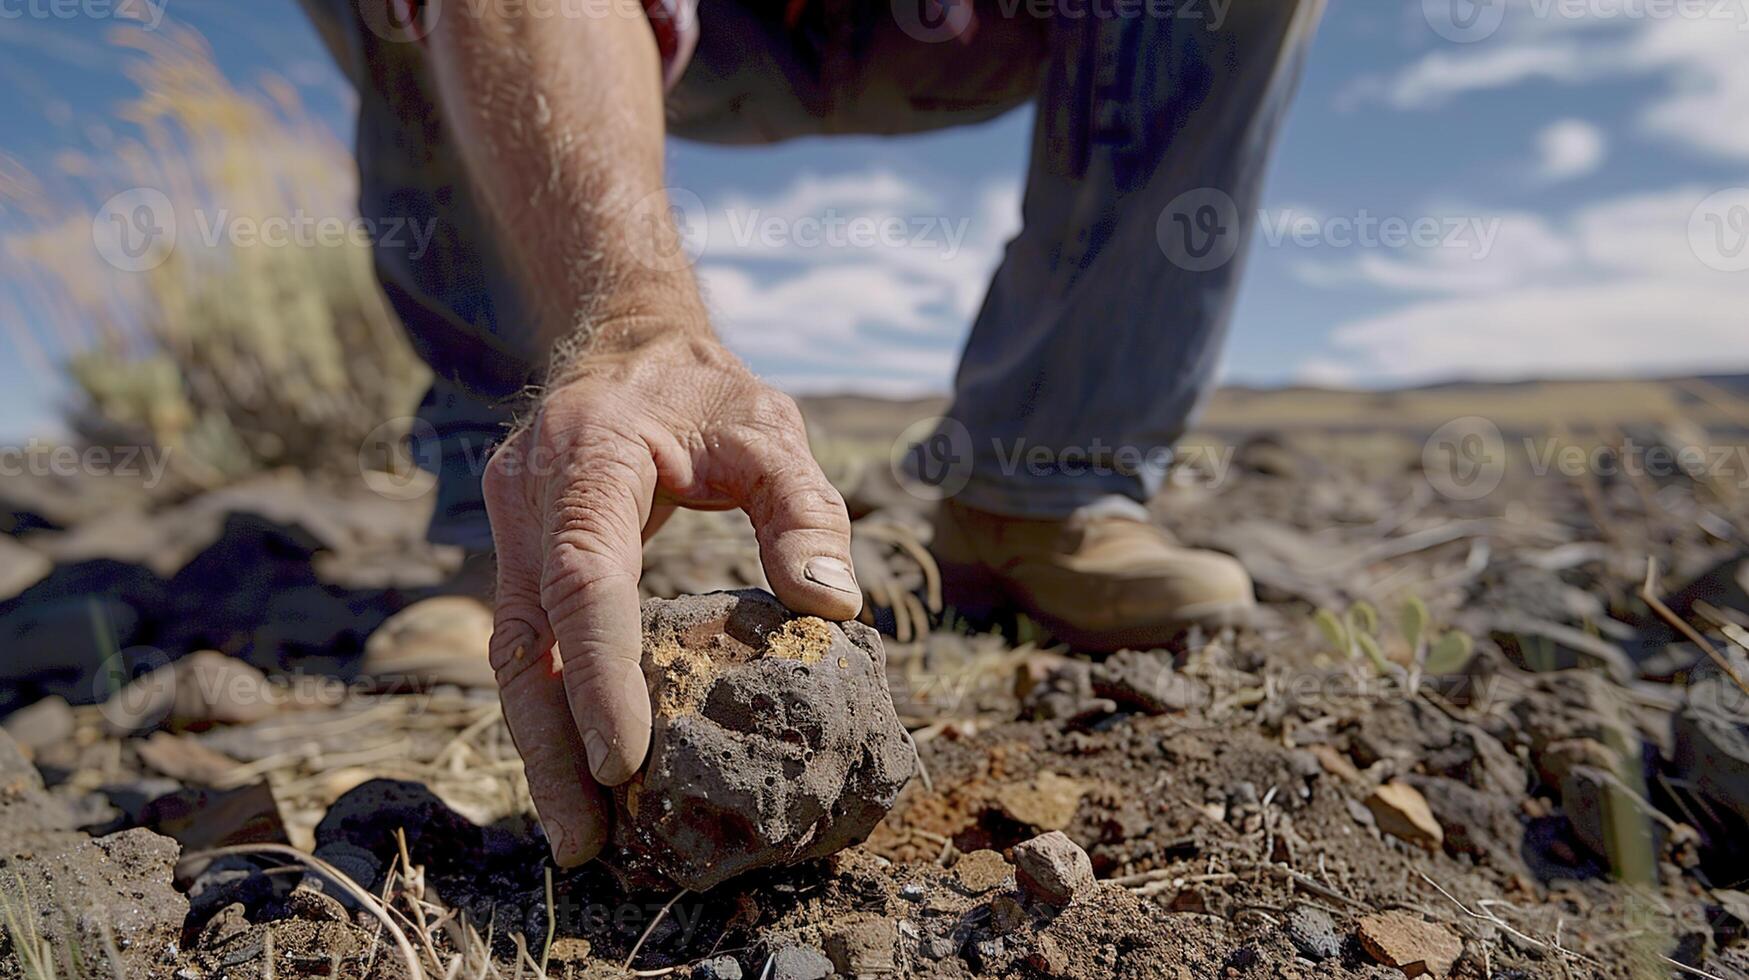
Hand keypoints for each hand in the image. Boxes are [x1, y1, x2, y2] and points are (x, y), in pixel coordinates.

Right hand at [482, 331, 862, 865]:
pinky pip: (526, 639)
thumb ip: (805, 511)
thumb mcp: (772, 431)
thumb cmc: (706, 390)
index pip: (585, 578)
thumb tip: (834, 608)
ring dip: (540, 744)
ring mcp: (509, 522)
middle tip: (583, 842)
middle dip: (550, 746)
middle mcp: (529, 492)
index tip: (625, 761)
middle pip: (525, 639)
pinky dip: (550, 705)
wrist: (625, 340)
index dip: (602, 674)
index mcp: (589, 454)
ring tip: (578, 833)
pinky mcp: (514, 548)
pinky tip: (577, 770)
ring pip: (513, 651)